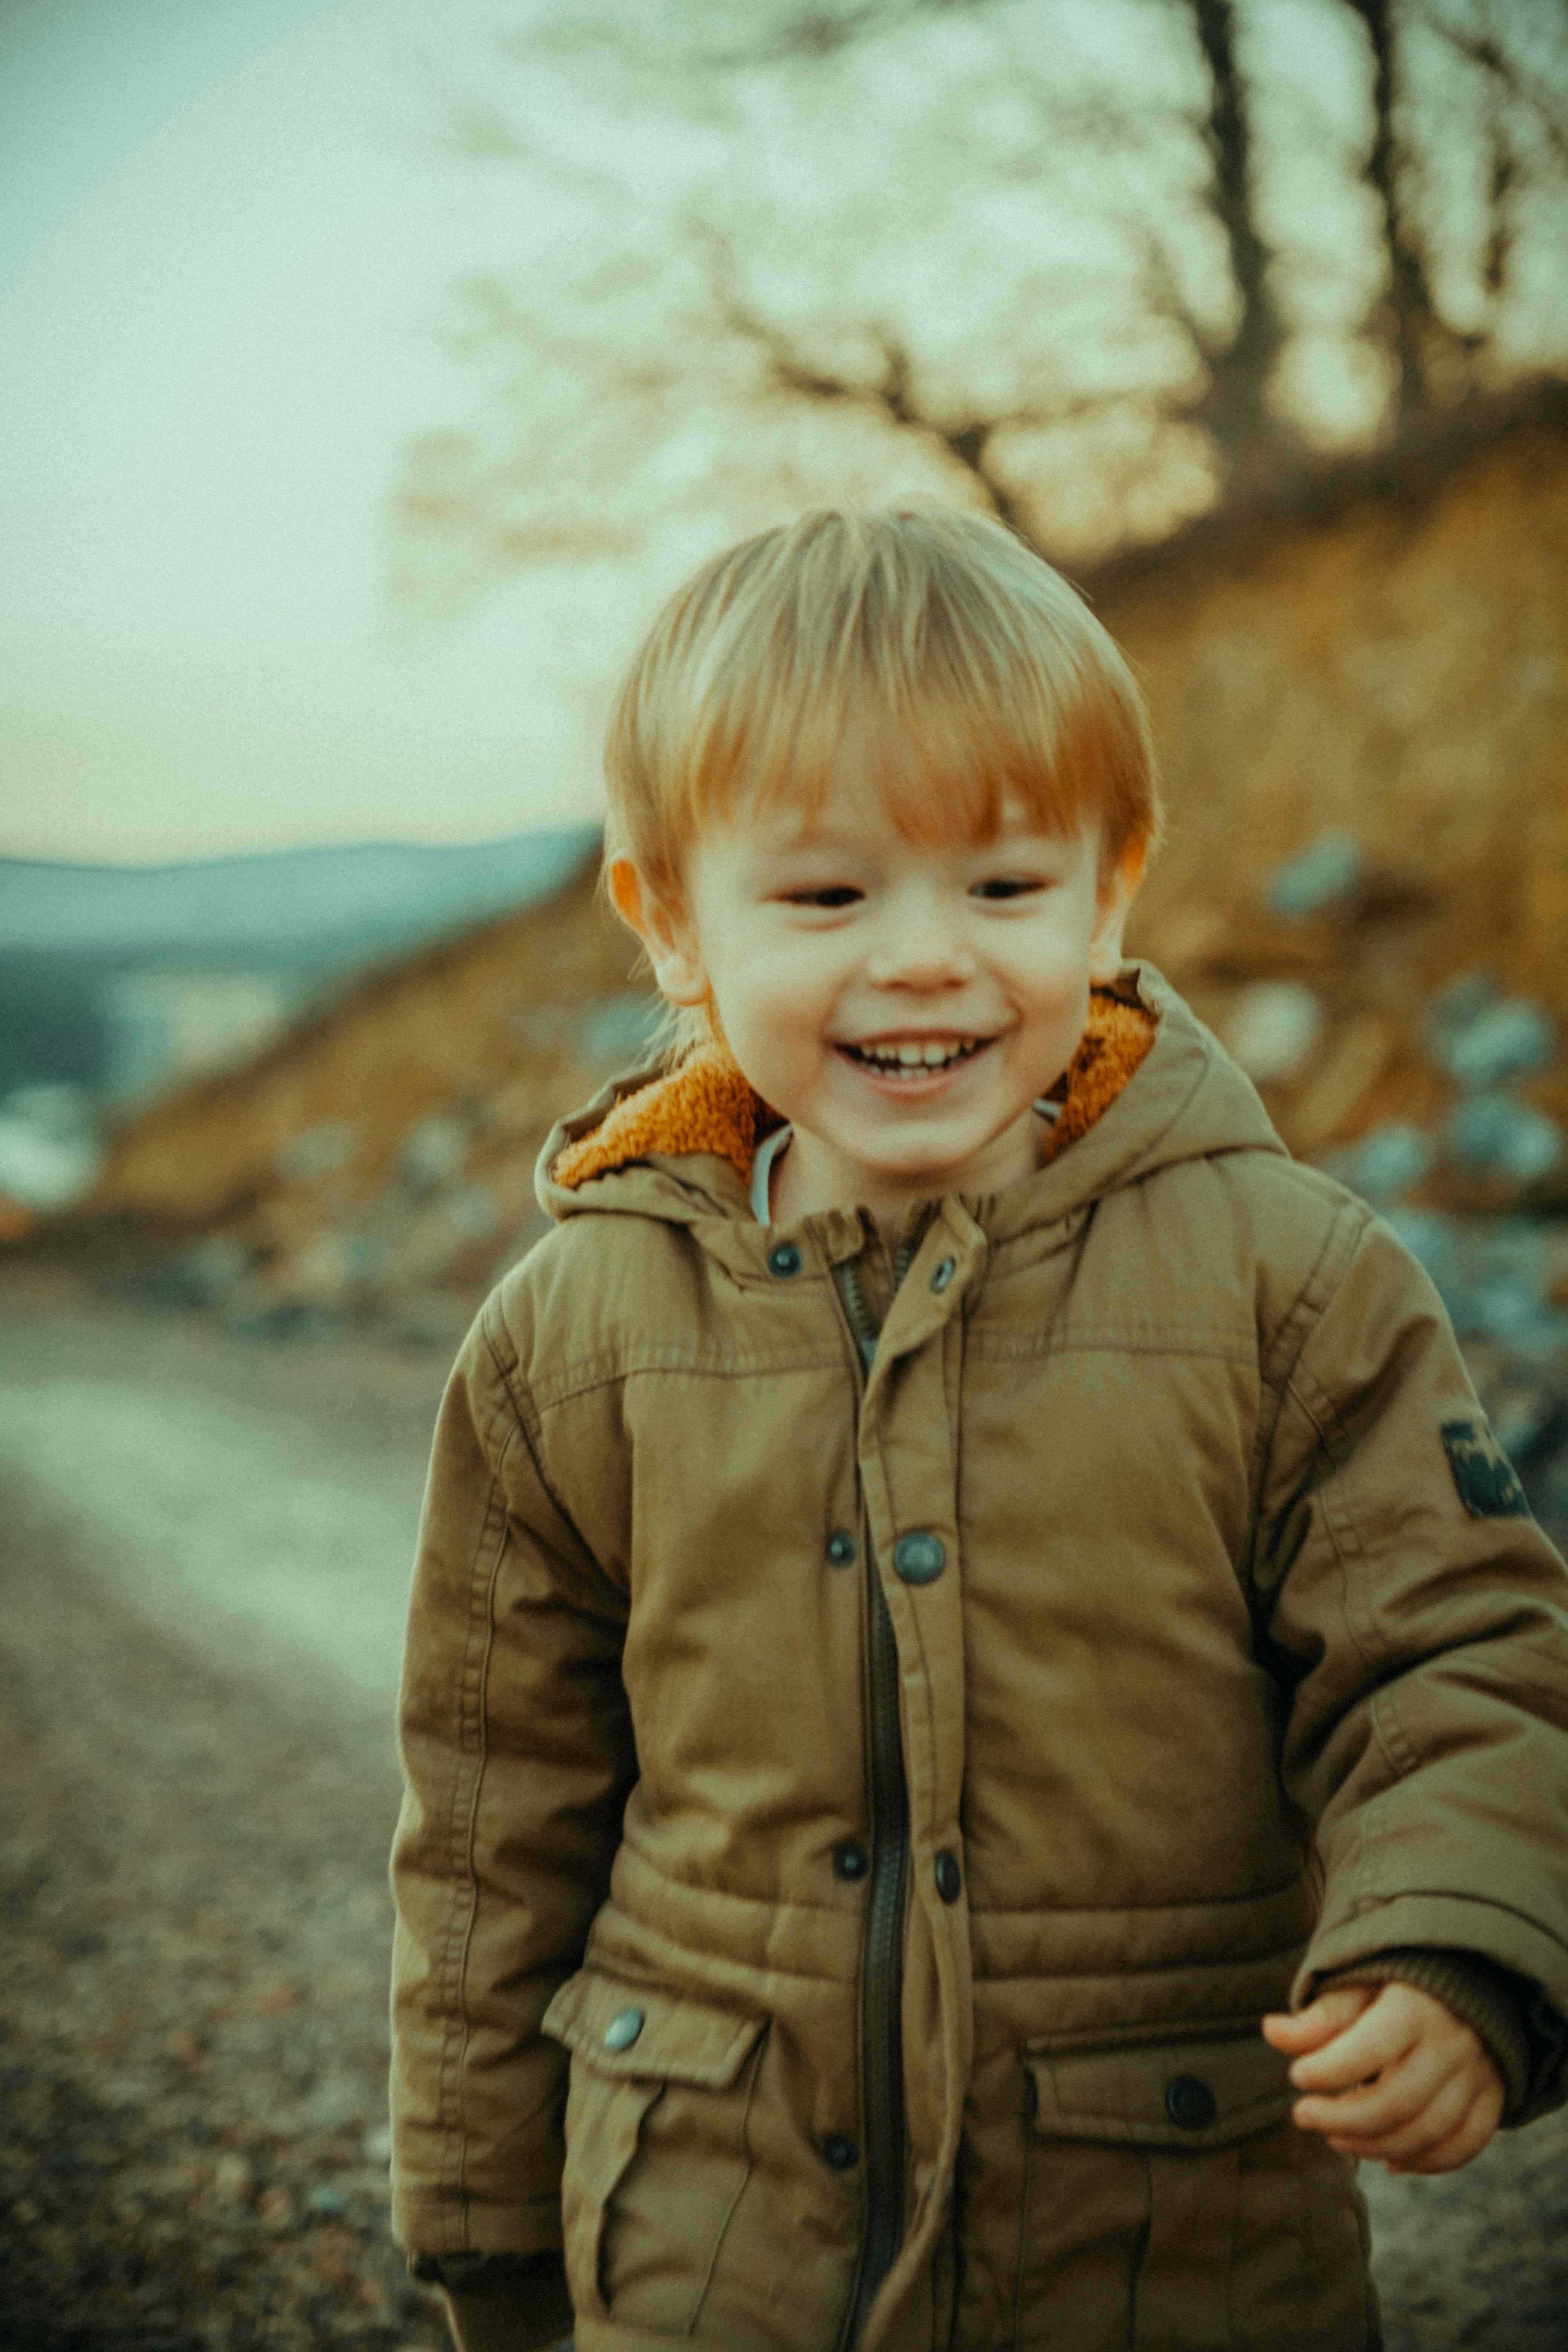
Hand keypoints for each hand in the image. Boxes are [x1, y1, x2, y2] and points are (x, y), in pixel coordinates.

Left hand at [1261, 1982, 1503, 2174]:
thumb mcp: (1359, 1981)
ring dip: (1375, 2145)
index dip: (1330, 2069)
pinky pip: (1464, 2144)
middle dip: (1344, 2119)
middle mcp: (1452, 2043)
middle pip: (1398, 2101)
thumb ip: (1322, 2014)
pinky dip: (1426, 2162)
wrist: (1469, 1976)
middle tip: (1303, 2116)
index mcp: (1416, 2006)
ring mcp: (1478, 2073)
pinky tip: (1387, 2160)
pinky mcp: (1493, 2096)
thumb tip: (1271, 2031)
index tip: (1296, 2076)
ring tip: (1335, 2138)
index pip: (1371, 2048)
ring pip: (1429, 2130)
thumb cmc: (1399, 1979)